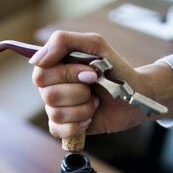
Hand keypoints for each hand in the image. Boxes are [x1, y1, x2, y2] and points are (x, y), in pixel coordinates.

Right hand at [30, 30, 172, 138]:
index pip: (40, 73)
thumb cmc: (115, 69)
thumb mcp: (94, 44)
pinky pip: (59, 131)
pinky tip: (90, 117)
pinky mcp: (64, 128)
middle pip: (49, 95)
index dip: (66, 75)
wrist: (135, 95)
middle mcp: (51, 88)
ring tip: (95, 102)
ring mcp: (57, 109)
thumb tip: (36, 60)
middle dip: (79, 92)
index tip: (91, 73)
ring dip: (84, 108)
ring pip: (57, 114)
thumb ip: (62, 41)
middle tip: (95, 87)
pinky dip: (79, 125)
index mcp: (53, 67)